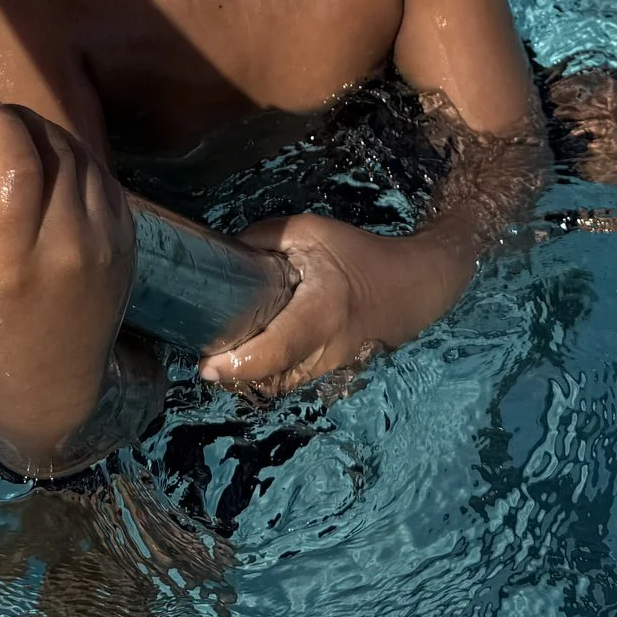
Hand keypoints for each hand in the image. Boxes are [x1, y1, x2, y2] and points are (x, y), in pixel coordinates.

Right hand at [0, 98, 134, 463]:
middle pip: (56, 153)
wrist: (49, 391)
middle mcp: (66, 249)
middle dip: (25, 122)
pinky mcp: (126, 247)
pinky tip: (55, 164)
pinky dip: (80, 164)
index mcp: (11, 261)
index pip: (19, 167)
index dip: (4, 124)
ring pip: (85, 162)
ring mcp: (104, 247)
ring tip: (23, 135)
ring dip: (53, 138)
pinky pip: (107, 183)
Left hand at [199, 214, 455, 396]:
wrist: (408, 287)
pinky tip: (250, 351)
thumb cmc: (357, 254)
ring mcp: (328, 368)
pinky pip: (288, 380)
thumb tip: (225, 253)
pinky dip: (265, 372)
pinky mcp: (326, 374)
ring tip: (224, 351)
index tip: (207, 365)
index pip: (279, 347)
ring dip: (247, 375)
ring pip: (277, 385)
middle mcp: (326, 349)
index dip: (241, 363)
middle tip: (207, 351)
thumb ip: (265, 237)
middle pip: (269, 378)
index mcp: (322, 310)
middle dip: (233, 372)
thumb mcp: (310, 231)